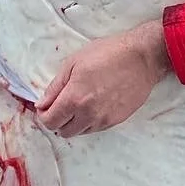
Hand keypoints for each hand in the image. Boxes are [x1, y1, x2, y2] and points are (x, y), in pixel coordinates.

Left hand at [36, 20, 172, 136]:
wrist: (142, 58)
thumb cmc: (108, 53)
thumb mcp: (73, 63)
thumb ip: (55, 87)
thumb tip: (42, 104)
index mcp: (74, 99)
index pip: (50, 121)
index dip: (43, 115)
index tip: (45, 106)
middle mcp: (88, 114)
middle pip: (63, 131)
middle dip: (57, 120)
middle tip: (61, 105)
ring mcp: (104, 120)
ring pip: (80, 132)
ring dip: (74, 122)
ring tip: (79, 103)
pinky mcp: (116, 121)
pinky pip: (95, 128)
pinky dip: (89, 121)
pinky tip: (93, 104)